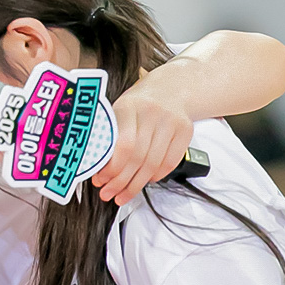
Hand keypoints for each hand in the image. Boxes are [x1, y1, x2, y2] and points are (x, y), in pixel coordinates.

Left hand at [90, 78, 192, 205]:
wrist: (170, 88)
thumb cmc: (137, 106)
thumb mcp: (117, 113)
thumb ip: (108, 138)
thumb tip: (99, 173)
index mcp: (128, 106)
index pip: (122, 145)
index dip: (111, 168)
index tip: (100, 180)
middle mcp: (151, 112)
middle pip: (138, 158)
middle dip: (121, 182)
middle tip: (109, 194)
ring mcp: (171, 121)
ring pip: (153, 164)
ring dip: (136, 185)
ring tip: (123, 195)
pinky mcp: (185, 129)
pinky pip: (170, 162)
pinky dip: (156, 176)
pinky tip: (145, 180)